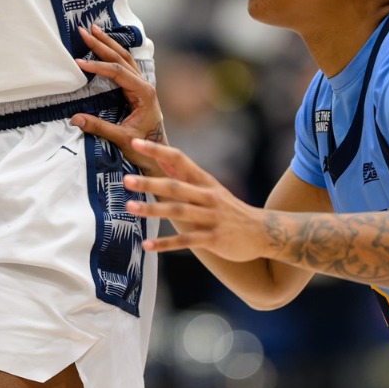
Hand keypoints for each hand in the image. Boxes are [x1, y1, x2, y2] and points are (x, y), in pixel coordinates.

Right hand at [68, 24, 167, 171]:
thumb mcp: (121, 138)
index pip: (117, 72)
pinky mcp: (137, 88)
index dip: (97, 66)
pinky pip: (124, 65)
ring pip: (124, 58)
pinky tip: (104, 45)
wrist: (159, 152)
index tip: (79, 62)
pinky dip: (112, 53)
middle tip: (84, 31)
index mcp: (144, 93)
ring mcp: (141, 84)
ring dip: (108, 43)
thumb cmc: (144, 145)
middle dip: (102, 43)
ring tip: (93, 30)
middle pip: (121, 58)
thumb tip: (74, 119)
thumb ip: (99, 127)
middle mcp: (144, 84)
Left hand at [122, 141, 269, 261]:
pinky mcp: (214, 238)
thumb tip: (160, 158)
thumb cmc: (228, 208)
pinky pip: (186, 241)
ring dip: (153, 211)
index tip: (134, 142)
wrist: (263, 232)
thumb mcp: (209, 187)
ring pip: (178, 212)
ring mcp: (211, 217)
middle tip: (125, 180)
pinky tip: (147, 245)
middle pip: (175, 186)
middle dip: (150, 183)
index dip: (157, 150)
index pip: (179, 159)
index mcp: (204, 180)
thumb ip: (184, 175)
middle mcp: (207, 196)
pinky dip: (165, 244)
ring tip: (129, 208)